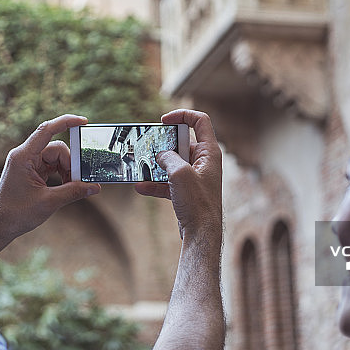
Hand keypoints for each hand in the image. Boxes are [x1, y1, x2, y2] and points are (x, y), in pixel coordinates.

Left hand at [0, 114, 100, 245]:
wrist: (0, 225)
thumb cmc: (17, 213)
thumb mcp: (49, 202)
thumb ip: (73, 192)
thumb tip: (94, 187)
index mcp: (23, 156)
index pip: (47, 130)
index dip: (66, 122)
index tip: (84, 122)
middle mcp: (25, 155)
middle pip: (56, 148)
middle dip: (71, 162)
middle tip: (79, 180)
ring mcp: (28, 162)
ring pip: (56, 157)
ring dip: (67, 169)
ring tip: (73, 186)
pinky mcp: (31, 170)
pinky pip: (52, 165)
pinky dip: (62, 173)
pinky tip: (67, 185)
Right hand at [135, 109, 221, 236]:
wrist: (201, 235)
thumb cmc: (197, 204)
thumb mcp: (180, 174)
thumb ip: (168, 158)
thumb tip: (161, 154)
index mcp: (209, 152)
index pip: (200, 121)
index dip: (182, 115)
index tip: (164, 120)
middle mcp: (204, 162)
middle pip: (181, 142)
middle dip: (163, 144)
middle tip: (148, 146)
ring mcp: (195, 177)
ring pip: (172, 163)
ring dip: (156, 165)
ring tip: (140, 166)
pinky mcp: (186, 191)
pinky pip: (168, 181)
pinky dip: (155, 183)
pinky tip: (141, 187)